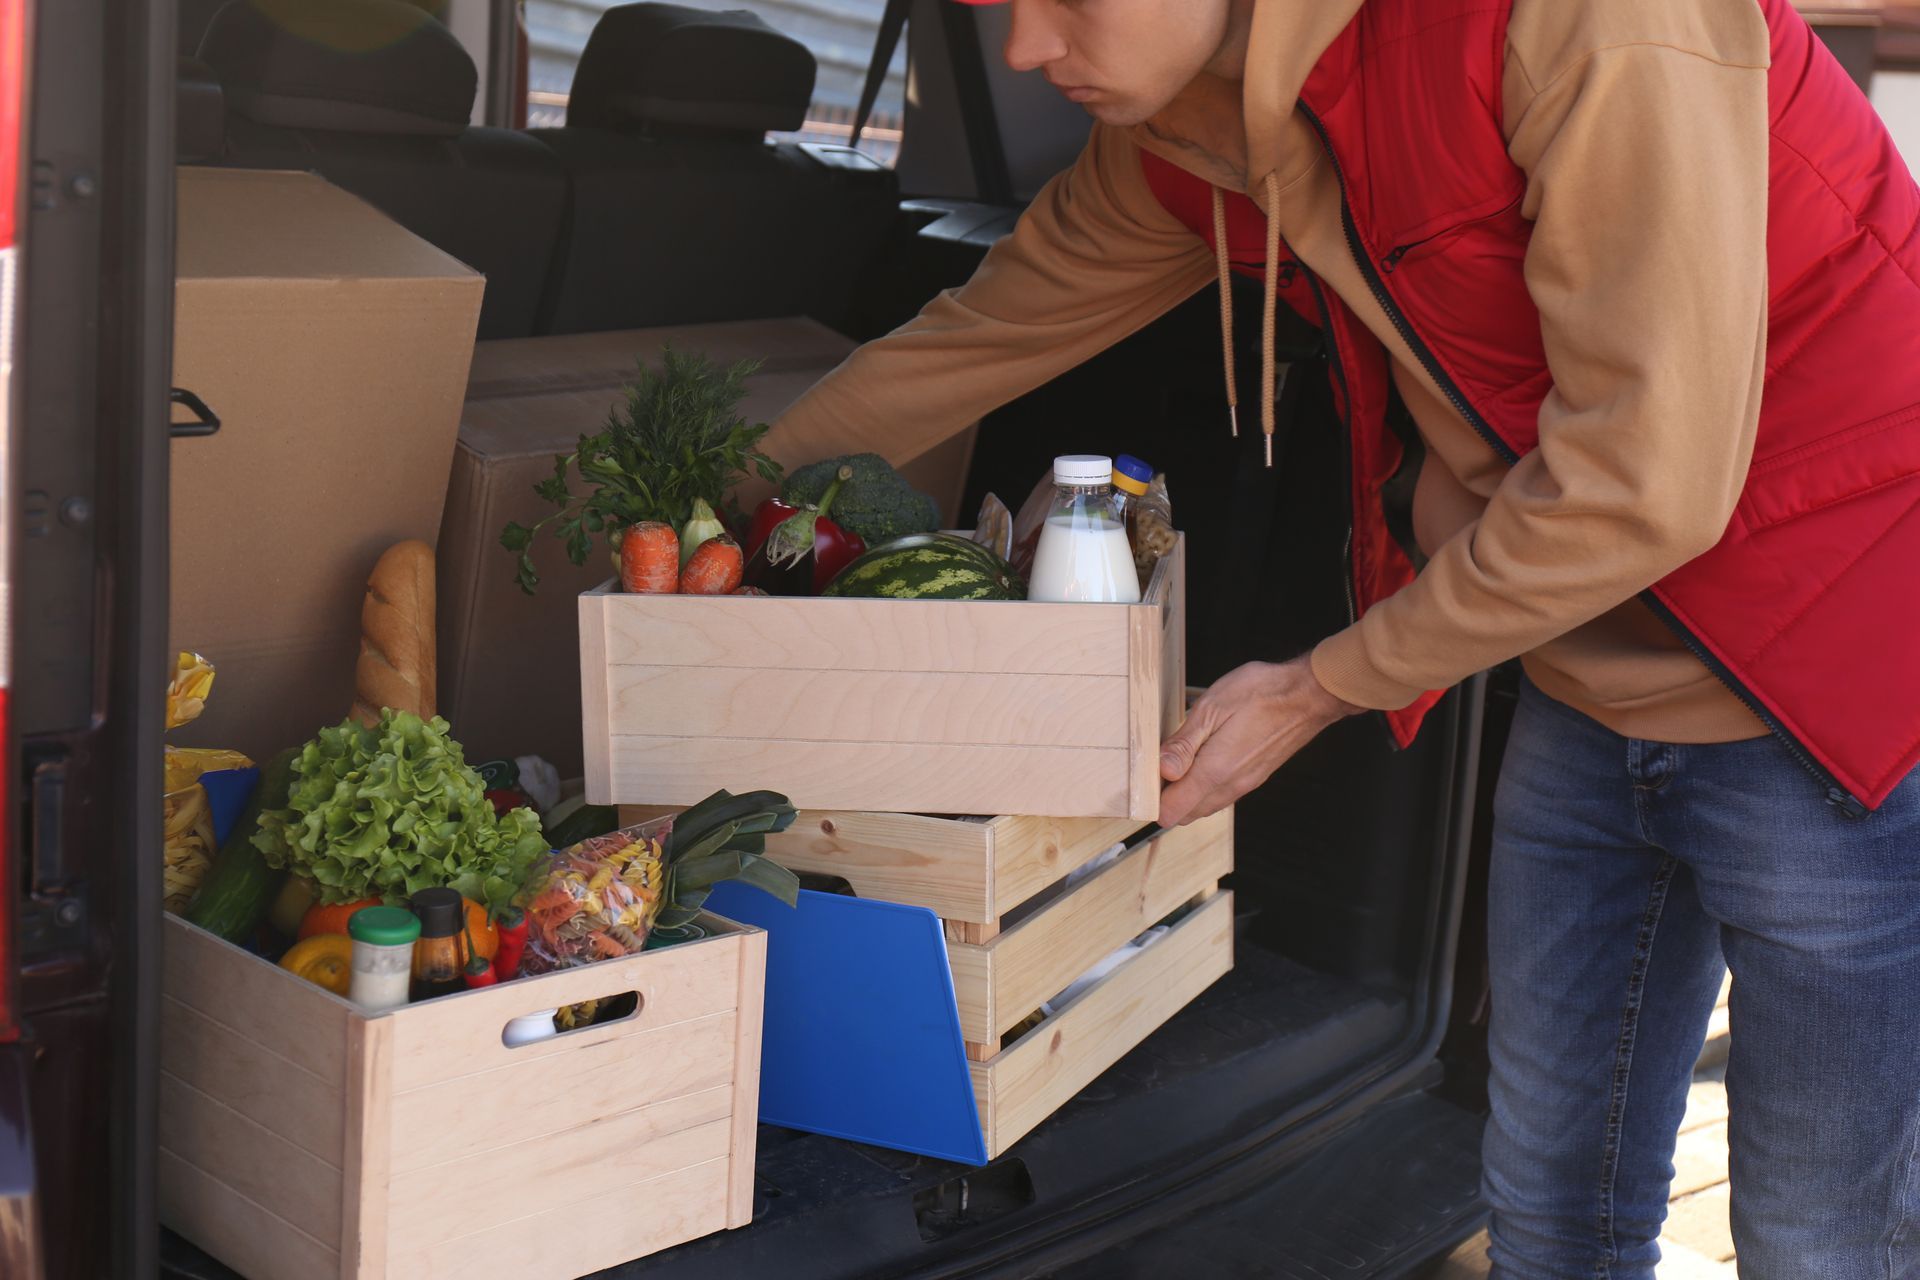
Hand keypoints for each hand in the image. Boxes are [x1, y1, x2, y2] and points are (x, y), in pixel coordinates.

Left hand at [1158, 657, 1361, 826]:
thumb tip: (1163, 772)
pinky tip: (1202, 760)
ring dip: (1187, 794)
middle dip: (1167, 798)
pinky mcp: (1255, 777)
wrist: (1309, 695)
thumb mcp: (1211, 708)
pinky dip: (1205, 787)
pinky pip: (1222, 795)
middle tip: (1157, 766)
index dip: (1153, 800)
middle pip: (1186, 813)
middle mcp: (1230, 786)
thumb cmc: (1261, 694)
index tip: (1143, 779)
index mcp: (1215, 772)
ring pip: (1205, 806)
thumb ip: (1184, 744)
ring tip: (1177, 761)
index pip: (1172, 811)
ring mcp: (1245, 784)